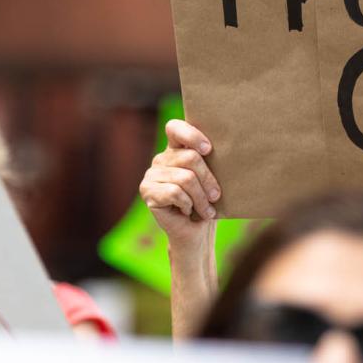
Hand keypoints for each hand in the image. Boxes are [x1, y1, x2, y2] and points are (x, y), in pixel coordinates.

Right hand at [139, 119, 220, 245]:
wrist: (197, 234)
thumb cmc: (208, 204)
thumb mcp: (212, 178)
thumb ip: (209, 161)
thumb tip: (213, 149)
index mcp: (176, 150)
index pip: (175, 128)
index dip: (191, 135)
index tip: (208, 149)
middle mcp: (161, 159)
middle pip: (191, 158)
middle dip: (208, 180)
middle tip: (216, 197)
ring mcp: (151, 174)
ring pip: (185, 178)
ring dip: (201, 198)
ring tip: (206, 210)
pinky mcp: (146, 191)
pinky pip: (175, 192)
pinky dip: (187, 205)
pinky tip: (188, 211)